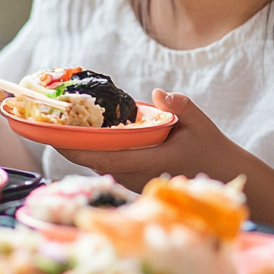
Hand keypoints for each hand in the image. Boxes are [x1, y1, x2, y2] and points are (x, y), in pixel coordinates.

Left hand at [53, 89, 250, 192]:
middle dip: (72, 148)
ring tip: (60, 130)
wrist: (224, 174)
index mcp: (150, 161)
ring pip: (102, 166)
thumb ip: (182, 107)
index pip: (106, 157)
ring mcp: (137, 180)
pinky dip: (96, 154)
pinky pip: (111, 167)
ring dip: (82, 151)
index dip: (78, 150)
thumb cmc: (212, 147)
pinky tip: (85, 140)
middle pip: (96, 163)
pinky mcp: (138, 180)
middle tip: (48, 128)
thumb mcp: (201, 123)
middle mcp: (138, 175)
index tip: (57, 139)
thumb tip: (160, 93)